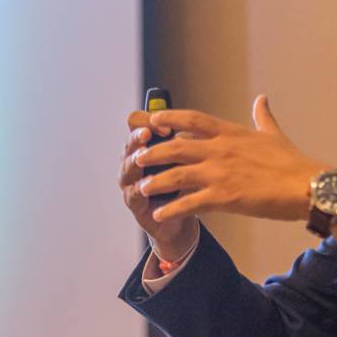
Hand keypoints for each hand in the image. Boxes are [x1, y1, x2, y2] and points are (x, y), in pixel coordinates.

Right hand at [118, 111, 197, 258]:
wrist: (186, 217)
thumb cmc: (190, 181)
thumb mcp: (195, 157)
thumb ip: (196, 138)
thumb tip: (208, 124)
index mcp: (151, 142)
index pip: (140, 122)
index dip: (149, 120)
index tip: (165, 124)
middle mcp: (138, 158)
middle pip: (130, 142)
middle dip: (137, 137)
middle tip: (146, 134)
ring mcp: (133, 180)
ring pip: (127, 166)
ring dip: (133, 161)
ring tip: (140, 157)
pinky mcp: (135, 203)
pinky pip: (134, 194)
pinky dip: (139, 190)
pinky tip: (145, 187)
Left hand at [131, 95, 330, 224]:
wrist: (308, 187)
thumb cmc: (293, 163)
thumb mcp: (274, 135)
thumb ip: (262, 117)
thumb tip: (262, 99)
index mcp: (232, 133)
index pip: (193, 119)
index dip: (169, 117)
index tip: (152, 118)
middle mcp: (221, 150)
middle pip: (176, 146)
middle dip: (153, 152)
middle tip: (138, 158)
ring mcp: (221, 173)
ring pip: (177, 174)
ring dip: (156, 181)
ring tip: (143, 188)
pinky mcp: (225, 197)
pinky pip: (190, 203)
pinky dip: (171, 210)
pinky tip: (159, 215)